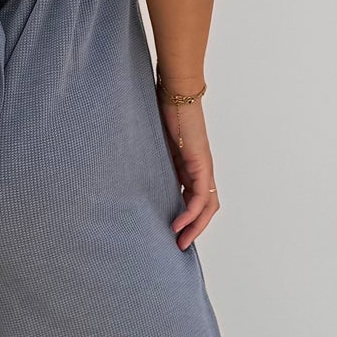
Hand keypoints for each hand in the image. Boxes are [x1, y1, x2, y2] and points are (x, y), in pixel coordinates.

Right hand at [159, 93, 219, 247]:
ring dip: (196, 226)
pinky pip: (200, 195)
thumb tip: (129, 168)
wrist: (175, 91)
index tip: (173, 232)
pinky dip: (192, 213)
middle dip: (195, 228)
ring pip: (207, 205)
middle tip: (179, 245)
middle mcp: (199, 168)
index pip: (195, 198)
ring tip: (180, 240)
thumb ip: (150, 159)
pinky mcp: (200, 163)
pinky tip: (178, 223)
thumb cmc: (162, 110)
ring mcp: (202, 166)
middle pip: (206, 206)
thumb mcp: (153, 143)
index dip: (188, 217)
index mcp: (189, 165)